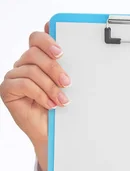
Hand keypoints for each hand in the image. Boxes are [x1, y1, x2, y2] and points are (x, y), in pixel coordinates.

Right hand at [0, 21, 70, 170]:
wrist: (55, 131)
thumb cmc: (62, 107)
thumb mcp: (68, 86)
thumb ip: (69, 67)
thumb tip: (80, 49)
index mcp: (39, 58)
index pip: (37, 38)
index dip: (47, 41)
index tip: (61, 52)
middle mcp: (25, 64)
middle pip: (34, 53)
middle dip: (54, 68)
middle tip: (67, 83)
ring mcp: (15, 76)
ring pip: (31, 70)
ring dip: (50, 86)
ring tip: (62, 100)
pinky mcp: (8, 89)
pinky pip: (23, 84)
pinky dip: (40, 94)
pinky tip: (50, 104)